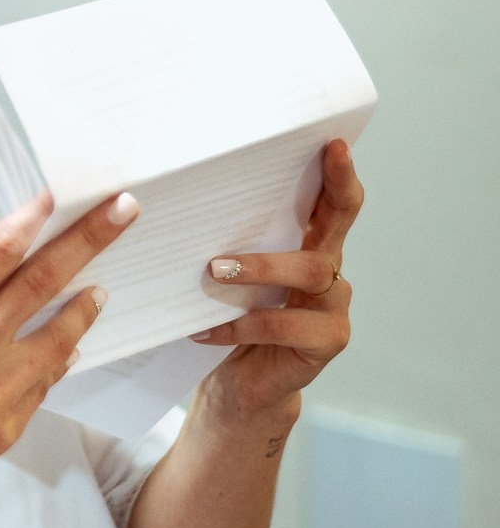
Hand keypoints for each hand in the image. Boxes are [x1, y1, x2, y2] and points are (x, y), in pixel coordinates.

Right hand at [0, 189, 141, 527]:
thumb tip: (9, 284)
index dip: (31, 219)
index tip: (59, 195)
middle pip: (42, 280)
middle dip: (89, 239)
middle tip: (124, 209)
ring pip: (61, 336)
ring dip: (85, 308)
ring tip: (98, 292)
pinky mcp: (9, 427)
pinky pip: (45, 383)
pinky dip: (57, 360)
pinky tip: (63, 351)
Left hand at [191, 138, 361, 420]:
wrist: (240, 384)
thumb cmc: (232, 316)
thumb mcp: (231, 273)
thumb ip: (230, 239)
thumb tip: (186, 194)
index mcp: (311, 245)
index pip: (335, 202)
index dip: (341, 173)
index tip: (333, 143)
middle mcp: (331, 270)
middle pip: (340, 224)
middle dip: (333, 190)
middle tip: (320, 162)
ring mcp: (334, 307)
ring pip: (310, 272)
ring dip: (260, 267)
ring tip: (214, 270)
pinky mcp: (326, 342)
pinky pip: (282, 325)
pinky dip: (239, 324)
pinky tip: (204, 328)